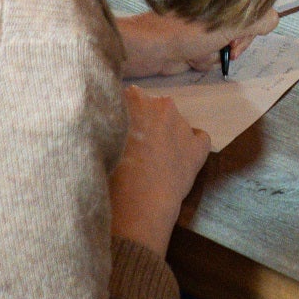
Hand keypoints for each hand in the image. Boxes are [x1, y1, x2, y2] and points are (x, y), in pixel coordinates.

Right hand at [109, 87, 211, 256]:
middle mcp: (159, 103)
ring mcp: (182, 124)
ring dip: (167, 137)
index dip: (127, 120)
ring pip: (175, 124)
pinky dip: (192, 148)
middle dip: (147, 126)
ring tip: (155, 163)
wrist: (133, 201)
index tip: (122, 136)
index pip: (130, 100)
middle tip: (136, 150)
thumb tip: (109, 127)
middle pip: (154, 110)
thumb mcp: (98, 136)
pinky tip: (180, 162)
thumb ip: (108, 122)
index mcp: (132, 97)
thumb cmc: (107, 171)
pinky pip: (201, 139)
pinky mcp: (196, 148)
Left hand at [117, 8, 279, 79]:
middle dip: (232, 46)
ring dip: (215, 55)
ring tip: (199, 49)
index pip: (255, 14)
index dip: (251, 30)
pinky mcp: (195, 43)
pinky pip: (211, 58)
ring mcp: (205, 28)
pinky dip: (203, 61)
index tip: (241, 37)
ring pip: (226, 49)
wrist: (154, 48)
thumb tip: (273, 19)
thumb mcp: (233, 23)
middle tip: (225, 48)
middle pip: (243, 35)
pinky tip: (190, 55)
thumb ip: (261, 20)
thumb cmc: (186, 31)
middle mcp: (217, 11)